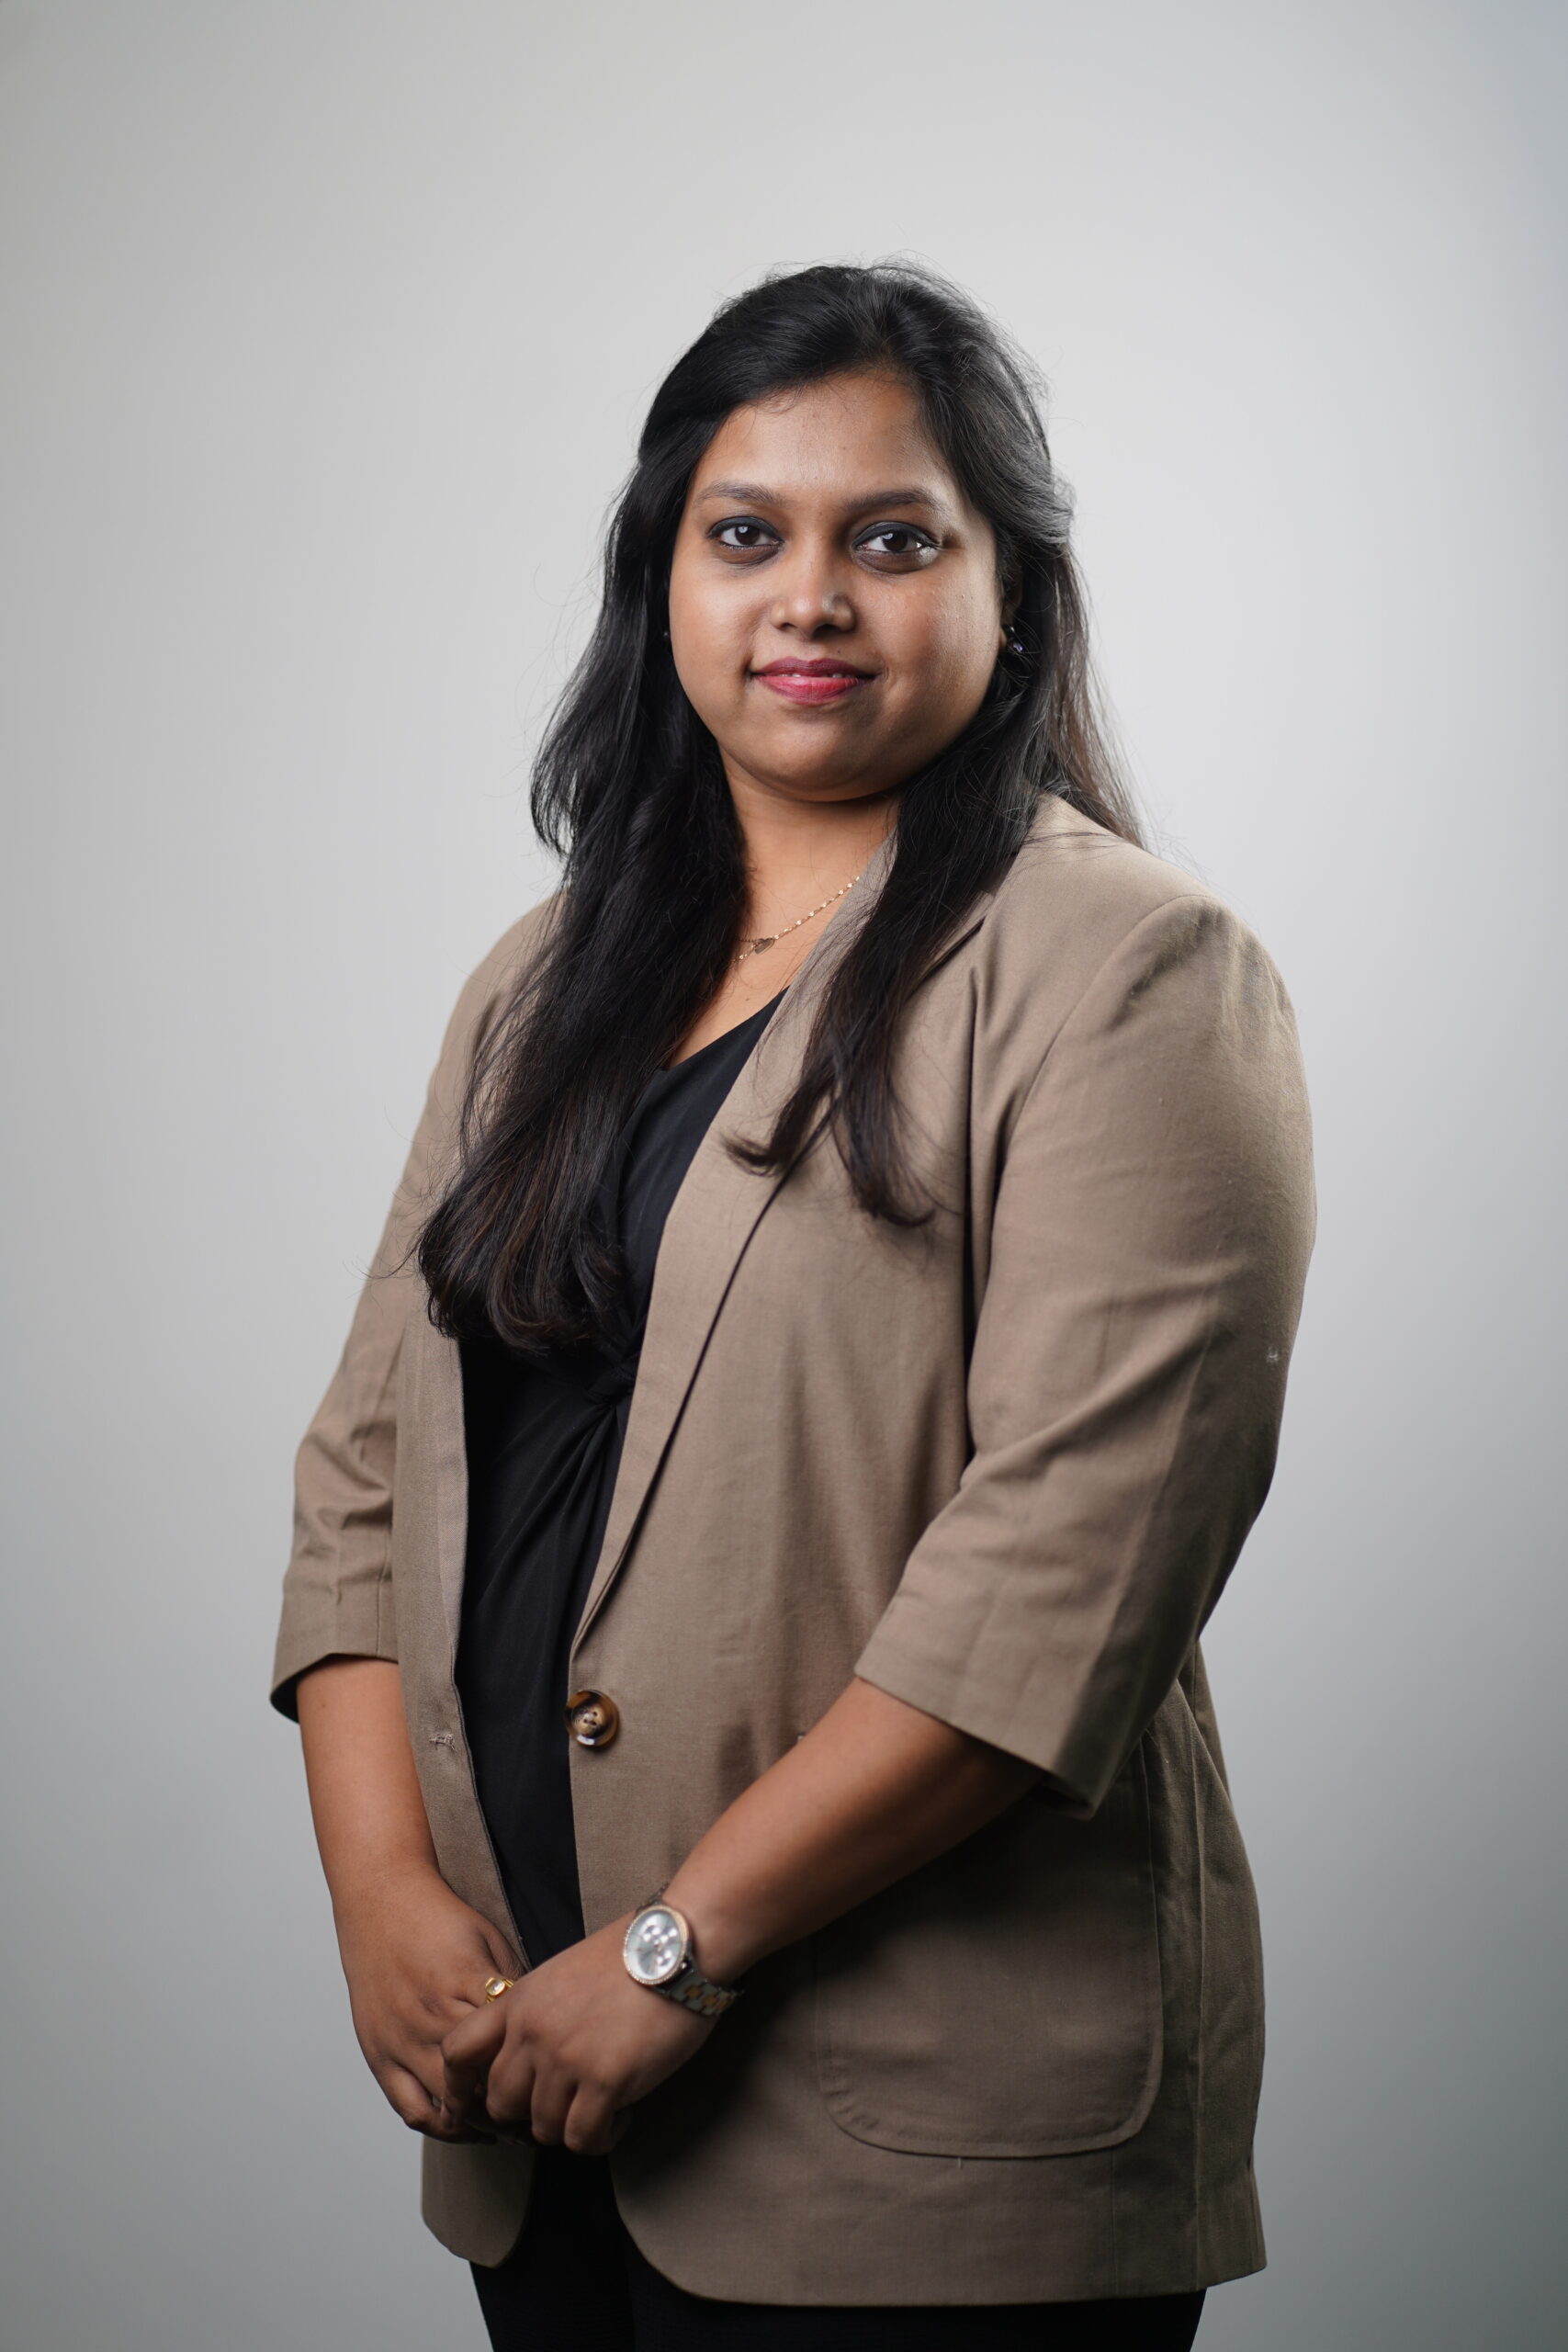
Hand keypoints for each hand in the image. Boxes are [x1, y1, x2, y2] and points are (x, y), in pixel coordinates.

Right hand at [333, 1858, 520, 2141]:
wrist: (381, 1903)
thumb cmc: (441, 1920)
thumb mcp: (490, 1941)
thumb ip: (513, 1986)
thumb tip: (546, 2027)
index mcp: (467, 1982)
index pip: (511, 2044)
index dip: (538, 2071)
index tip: (559, 2085)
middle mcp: (433, 2015)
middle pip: (483, 2082)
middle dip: (516, 2107)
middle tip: (543, 2118)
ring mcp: (403, 2040)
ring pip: (449, 2104)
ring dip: (482, 2124)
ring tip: (510, 2132)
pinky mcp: (379, 2055)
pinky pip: (410, 2107)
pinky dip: (440, 2126)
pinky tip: (464, 2128)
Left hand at [441, 1914, 713, 2154]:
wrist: (676, 1943)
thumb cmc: (631, 1954)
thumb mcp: (563, 1974)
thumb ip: (538, 2014)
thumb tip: (534, 2061)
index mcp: (519, 2002)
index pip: (459, 2052)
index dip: (462, 2087)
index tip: (482, 2103)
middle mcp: (532, 2033)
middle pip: (501, 2105)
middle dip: (530, 2114)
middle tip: (566, 2105)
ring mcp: (566, 2059)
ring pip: (543, 2129)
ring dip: (573, 2125)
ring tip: (605, 2105)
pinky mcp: (604, 2082)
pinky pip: (584, 2139)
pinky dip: (604, 2136)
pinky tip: (625, 2114)